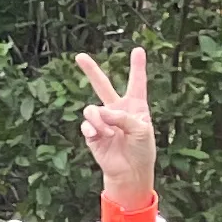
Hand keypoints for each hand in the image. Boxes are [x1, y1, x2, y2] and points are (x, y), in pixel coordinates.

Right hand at [74, 46, 156, 207]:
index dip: (137, 66)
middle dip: (90, 70)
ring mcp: (103, 121)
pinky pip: (86, 124)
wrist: (130, 171)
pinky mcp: (92, 134)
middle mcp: (117, 110)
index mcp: (135, 106)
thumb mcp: (141, 129)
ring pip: (92, 109)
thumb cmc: (142, 150)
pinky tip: (99, 136)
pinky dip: (93, 129)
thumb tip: (99, 112)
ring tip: (107, 133)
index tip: (138, 50)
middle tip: (79, 56)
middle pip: (102, 85)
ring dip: (99, 120)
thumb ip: (122, 116)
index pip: (136, 83)